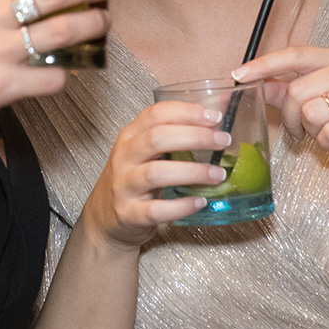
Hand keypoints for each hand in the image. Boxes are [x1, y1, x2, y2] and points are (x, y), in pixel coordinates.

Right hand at [81, 102, 230, 250]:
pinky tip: (200, 202)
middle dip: (194, 137)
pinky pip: (157, 209)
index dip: (187, 112)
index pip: (156, 114)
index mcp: (130, 135)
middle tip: (222, 141)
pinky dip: (181, 206)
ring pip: (156, 172)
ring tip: (218, 175)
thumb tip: (218, 114)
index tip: (215, 116)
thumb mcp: (145, 151)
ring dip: (192, 172)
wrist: (105, 216)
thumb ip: (174, 134)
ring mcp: (125, 185)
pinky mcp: (130, 213)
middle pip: (157, 138)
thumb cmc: (134, 177)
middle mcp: (124, 156)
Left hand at [233, 46, 328, 193]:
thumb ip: (286, 90)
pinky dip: (328, 144)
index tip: (239, 74)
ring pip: (310, 112)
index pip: (294, 54)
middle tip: (304, 130)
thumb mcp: (318, 103)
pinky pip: (328, 133)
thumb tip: (253, 81)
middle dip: (292, 118)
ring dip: (311, 132)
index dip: (264, 64)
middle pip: (296, 90)